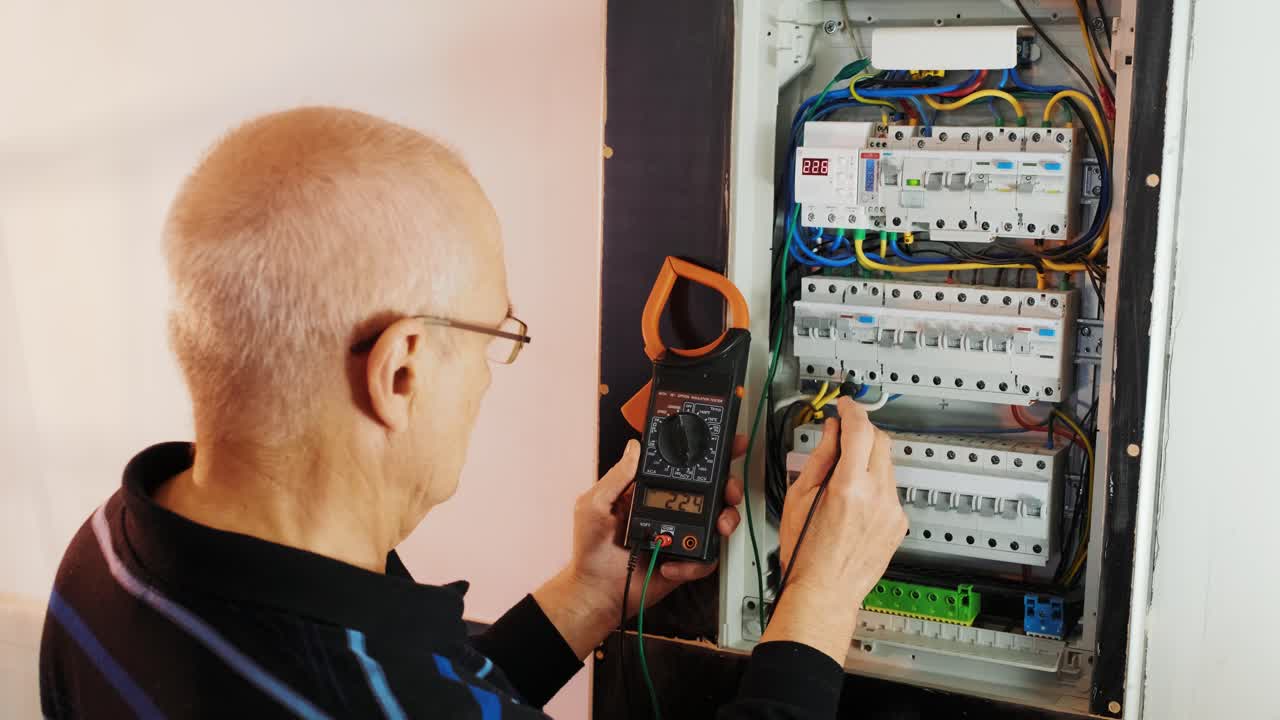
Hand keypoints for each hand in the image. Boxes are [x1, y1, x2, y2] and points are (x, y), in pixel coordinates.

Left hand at [533, 436, 745, 657]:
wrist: (598, 592)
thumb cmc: (591, 550)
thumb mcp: (595, 505)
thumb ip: (617, 477)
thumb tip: (634, 448)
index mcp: (651, 493)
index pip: (682, 469)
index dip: (705, 457)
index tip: (724, 446)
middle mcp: (670, 512)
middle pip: (712, 492)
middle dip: (728, 486)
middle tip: (728, 490)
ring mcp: (681, 535)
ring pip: (718, 521)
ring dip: (724, 520)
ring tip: (716, 526)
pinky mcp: (686, 562)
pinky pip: (706, 558)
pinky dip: (693, 562)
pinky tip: (670, 564)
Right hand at [761, 397, 906, 663]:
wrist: (825, 592)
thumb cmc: (805, 553)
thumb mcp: (798, 498)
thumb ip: (819, 458)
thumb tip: (831, 432)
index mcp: (849, 487)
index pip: (860, 431)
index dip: (852, 411)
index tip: (845, 406)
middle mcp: (877, 496)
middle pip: (880, 441)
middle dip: (863, 431)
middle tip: (844, 433)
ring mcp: (892, 511)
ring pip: (887, 465)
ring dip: (868, 459)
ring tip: (844, 476)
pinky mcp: (899, 523)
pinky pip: (890, 490)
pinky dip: (875, 485)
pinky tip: (855, 502)